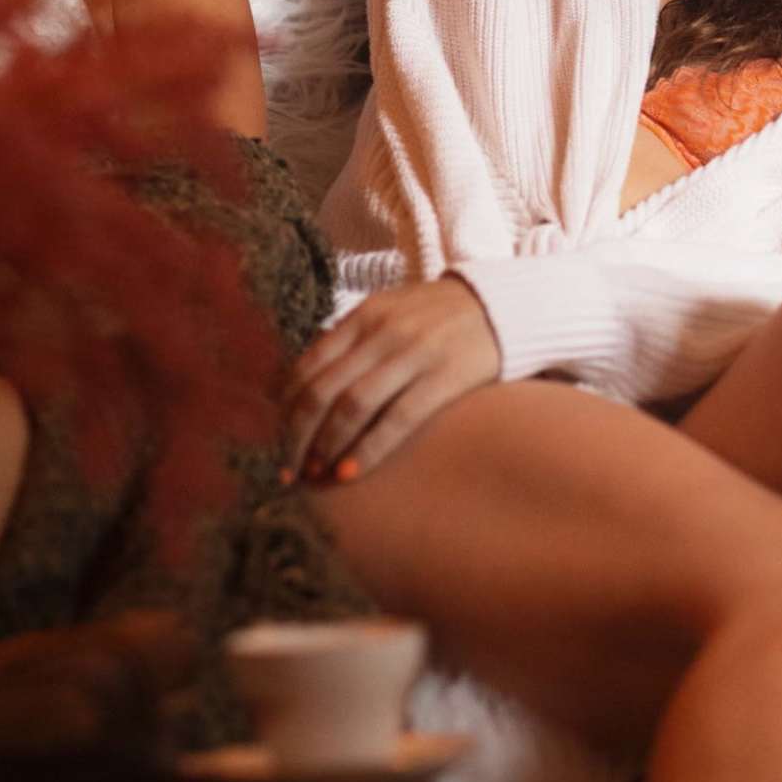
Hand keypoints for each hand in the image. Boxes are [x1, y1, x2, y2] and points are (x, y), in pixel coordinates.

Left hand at [286, 278, 499, 483]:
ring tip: (316, 474)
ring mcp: (413, 353)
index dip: (285, 410)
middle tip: (288, 469)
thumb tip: (299, 389)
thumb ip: (350, 345)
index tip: (276, 442)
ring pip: (352, 406)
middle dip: (296, 436)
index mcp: (361, 317)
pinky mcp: (445, 377)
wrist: (505, 306)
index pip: (307, 366)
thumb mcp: (388, 315)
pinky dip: (368, 449)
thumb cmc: (437, 320)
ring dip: (327, 447)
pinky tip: (350, 472)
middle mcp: (382, 332)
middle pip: (321, 391)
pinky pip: (397, 419)